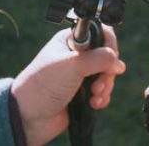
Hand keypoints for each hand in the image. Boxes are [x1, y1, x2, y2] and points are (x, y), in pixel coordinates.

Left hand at [11, 25, 124, 145]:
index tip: (110, 57)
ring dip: (105, 87)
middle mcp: (78, 55)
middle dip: (107, 72)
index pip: (101, 32)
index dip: (109, 44)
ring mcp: (81, 74)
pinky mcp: (83, 92)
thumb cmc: (43, 85)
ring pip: (107, 75)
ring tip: (94, 96)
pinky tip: (94, 104)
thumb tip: (119, 64)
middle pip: (108, 56)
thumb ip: (99, 59)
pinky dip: (102, 98)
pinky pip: (103, 91)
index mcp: (72, 40)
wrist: (29, 116)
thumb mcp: (72, 65)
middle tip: (97, 83)